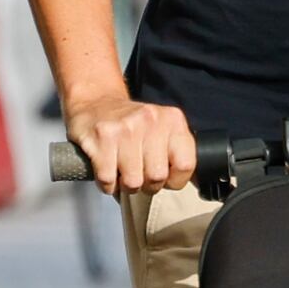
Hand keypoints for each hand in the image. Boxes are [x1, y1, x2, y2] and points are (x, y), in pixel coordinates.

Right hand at [67, 91, 195, 198]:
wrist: (96, 102)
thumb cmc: (132, 124)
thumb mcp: (163, 129)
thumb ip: (178, 152)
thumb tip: (191, 183)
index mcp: (172, 120)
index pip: (185, 165)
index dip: (175, 180)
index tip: (166, 178)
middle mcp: (150, 120)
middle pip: (157, 176)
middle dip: (148, 185)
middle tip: (140, 175)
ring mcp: (125, 128)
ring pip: (133, 181)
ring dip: (126, 185)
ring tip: (123, 172)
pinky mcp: (101, 137)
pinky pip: (108, 179)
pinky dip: (107, 184)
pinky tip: (108, 170)